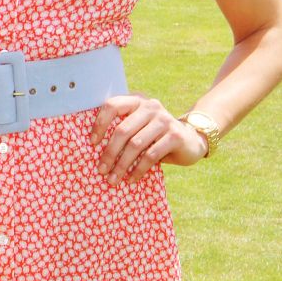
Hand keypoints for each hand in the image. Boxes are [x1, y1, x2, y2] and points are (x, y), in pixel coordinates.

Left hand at [90, 93, 204, 181]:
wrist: (190, 140)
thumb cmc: (155, 136)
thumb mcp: (138, 127)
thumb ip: (122, 129)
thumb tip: (93, 149)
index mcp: (137, 101)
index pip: (113, 105)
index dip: (99, 124)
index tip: (92, 143)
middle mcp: (151, 107)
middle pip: (123, 130)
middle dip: (109, 152)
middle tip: (101, 170)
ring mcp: (164, 120)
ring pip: (136, 145)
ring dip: (122, 165)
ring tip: (113, 179)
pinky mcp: (175, 136)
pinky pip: (151, 155)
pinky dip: (138, 169)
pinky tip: (131, 179)